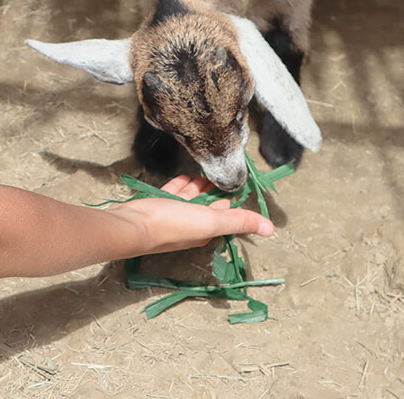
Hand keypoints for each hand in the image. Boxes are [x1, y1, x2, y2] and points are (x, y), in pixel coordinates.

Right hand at [109, 175, 274, 255]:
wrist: (132, 224)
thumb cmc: (171, 225)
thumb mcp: (211, 221)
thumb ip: (239, 221)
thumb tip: (270, 229)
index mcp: (206, 229)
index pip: (225, 212)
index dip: (233, 198)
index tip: (240, 183)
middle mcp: (191, 224)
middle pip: (208, 204)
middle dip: (216, 191)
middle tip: (224, 174)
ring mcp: (173, 215)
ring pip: (191, 198)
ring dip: (199, 186)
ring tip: (206, 173)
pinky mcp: (157, 206)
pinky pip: (173, 193)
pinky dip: (180, 186)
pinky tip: (183, 177)